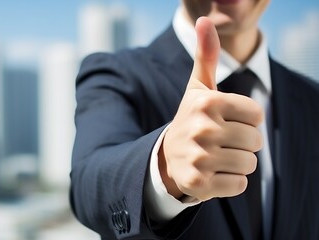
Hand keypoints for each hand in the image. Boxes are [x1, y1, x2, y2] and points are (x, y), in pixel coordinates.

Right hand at [159, 17, 263, 201]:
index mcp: (207, 103)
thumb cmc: (191, 119)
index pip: (257, 115)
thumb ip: (205, 55)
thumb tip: (204, 20)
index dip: (246, 120)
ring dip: (237, 163)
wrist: (166, 157)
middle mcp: (202, 129)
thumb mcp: (197, 88)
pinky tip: (212, 173)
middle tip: (219, 141)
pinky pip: (239, 185)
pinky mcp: (198, 184)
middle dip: (243, 143)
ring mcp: (199, 158)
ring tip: (216, 157)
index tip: (225, 121)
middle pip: (256, 141)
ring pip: (249, 164)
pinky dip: (229, 182)